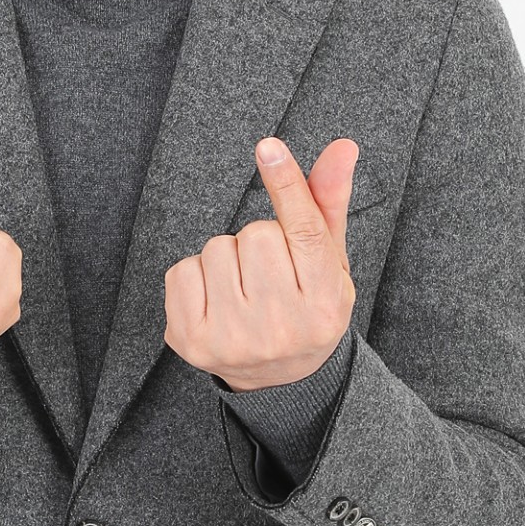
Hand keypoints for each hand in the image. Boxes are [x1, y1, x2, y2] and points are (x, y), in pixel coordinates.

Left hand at [164, 135, 358, 390]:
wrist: (278, 379)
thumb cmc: (307, 305)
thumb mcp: (329, 262)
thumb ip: (329, 203)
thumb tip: (342, 146)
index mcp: (325, 305)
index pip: (305, 233)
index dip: (287, 185)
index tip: (268, 147)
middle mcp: (281, 327)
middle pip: (256, 235)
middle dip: (259, 241)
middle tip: (270, 274)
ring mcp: (233, 339)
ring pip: (216, 248)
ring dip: (227, 258)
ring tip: (244, 290)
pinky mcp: (192, 342)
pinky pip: (181, 271)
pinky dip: (195, 276)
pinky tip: (216, 300)